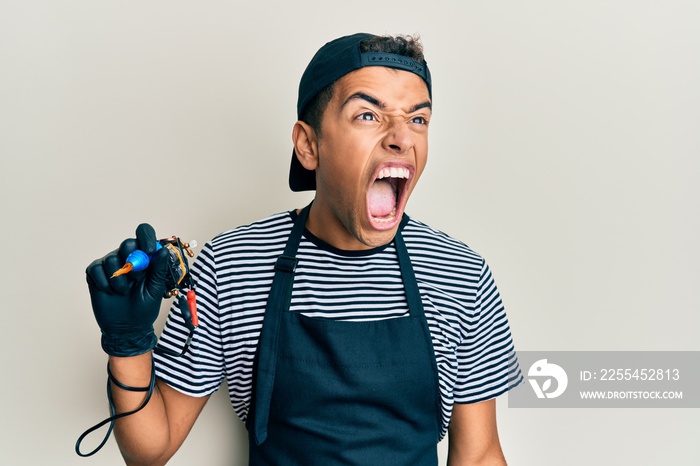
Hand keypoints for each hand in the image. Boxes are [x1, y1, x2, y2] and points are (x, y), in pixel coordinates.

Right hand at [86, 224, 169, 355]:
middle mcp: (127, 257)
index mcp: (145, 258)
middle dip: (133, 260)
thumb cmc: (144, 308)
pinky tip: (110, 292)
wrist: (127, 328)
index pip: (144, 235)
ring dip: (120, 279)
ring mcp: (110, 264)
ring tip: (124, 292)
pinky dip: (105, 282)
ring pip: (112, 258)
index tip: (150, 250)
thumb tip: (163, 251)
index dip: (147, 237)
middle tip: (136, 279)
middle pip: (128, 243)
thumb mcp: (156, 289)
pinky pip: (97, 269)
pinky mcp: (95, 273)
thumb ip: (159, 269)